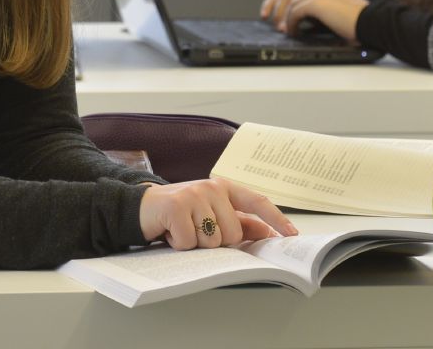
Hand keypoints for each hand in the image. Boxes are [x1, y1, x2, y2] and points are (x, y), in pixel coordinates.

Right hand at [138, 178, 296, 249]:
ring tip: (183, 231)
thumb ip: (239, 221)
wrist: (141, 207)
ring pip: (213, 241)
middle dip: (216, 242)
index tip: (291, 235)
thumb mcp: (211, 214)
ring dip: (196, 244)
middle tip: (197, 232)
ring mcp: (194, 195)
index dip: (276, 218)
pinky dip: (179, 245)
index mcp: (224, 188)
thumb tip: (267, 232)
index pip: (257, 201)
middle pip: (233, 234)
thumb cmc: (180, 213)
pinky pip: (190, 243)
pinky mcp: (176, 207)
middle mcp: (211, 187)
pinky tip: (171, 232)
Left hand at [258, 0, 366, 40]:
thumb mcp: (341, 14)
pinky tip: (293, 32)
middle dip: (280, 6)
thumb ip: (325, 14)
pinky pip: (295, 12)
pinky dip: (291, 23)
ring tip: (282, 29)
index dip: (292, 2)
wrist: (373, 21)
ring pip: (291, 1)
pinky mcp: (316, 2)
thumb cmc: (363, 23)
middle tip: (272, 19)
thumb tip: (307, 25)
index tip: (285, 13)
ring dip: (284, 16)